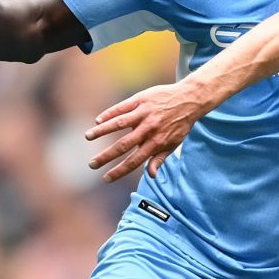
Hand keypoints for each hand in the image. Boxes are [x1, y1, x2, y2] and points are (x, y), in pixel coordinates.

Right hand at [84, 82, 209, 181]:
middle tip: (92, 164)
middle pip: (123, 145)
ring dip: (102, 131)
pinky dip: (109, 114)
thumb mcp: (174, 144)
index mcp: (156, 143)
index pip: (134, 161)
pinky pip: (122, 107)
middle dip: (106, 157)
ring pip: (118, 124)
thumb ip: (160, 159)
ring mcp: (143, 114)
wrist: (190, 99)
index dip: (119, 171)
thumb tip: (151, 176)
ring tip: (88, 137)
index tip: (106, 178)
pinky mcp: (141, 100)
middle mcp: (148, 129)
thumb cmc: (181, 123)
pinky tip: (98, 121)